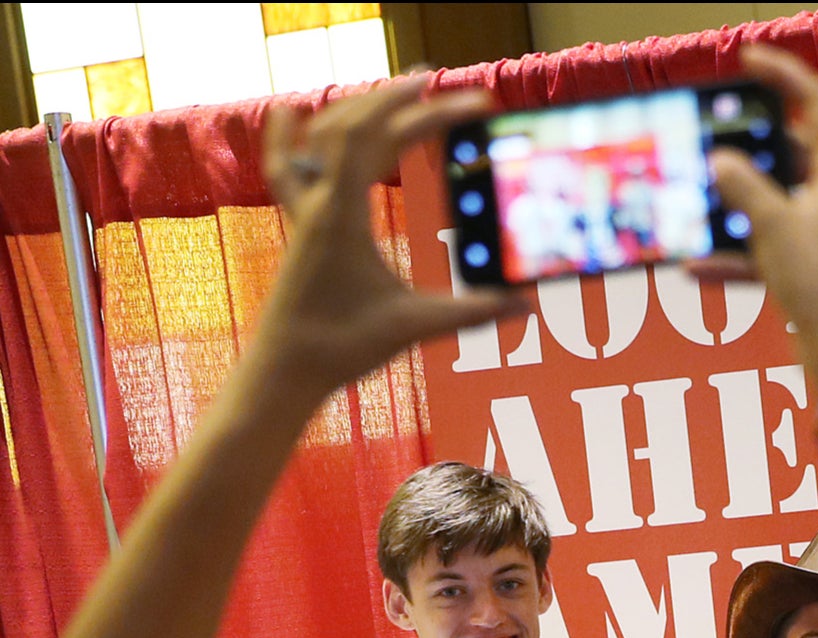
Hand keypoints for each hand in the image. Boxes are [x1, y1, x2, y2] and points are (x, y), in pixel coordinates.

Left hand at [257, 80, 523, 404]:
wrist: (284, 368)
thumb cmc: (341, 347)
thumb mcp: (414, 327)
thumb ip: (472, 312)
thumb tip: (526, 304)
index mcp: (341, 215)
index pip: (375, 139)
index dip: (420, 112)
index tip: (464, 103)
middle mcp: (317, 201)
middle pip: (351, 124)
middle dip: (397, 98)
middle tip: (440, 83)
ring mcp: (303, 210)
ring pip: (320, 136)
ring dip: (360, 107)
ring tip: (398, 95)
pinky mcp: (299, 224)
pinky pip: (287, 166)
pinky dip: (291, 135)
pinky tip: (292, 113)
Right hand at [704, 47, 817, 386]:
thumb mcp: (774, 228)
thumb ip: (743, 188)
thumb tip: (722, 162)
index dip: (786, 76)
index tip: (749, 60)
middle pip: (794, 154)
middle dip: (750, 147)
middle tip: (712, 135)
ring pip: (779, 203)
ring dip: (738, 203)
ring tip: (697, 196)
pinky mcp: (817, 269)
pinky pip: (772, 249)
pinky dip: (739, 255)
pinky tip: (697, 267)